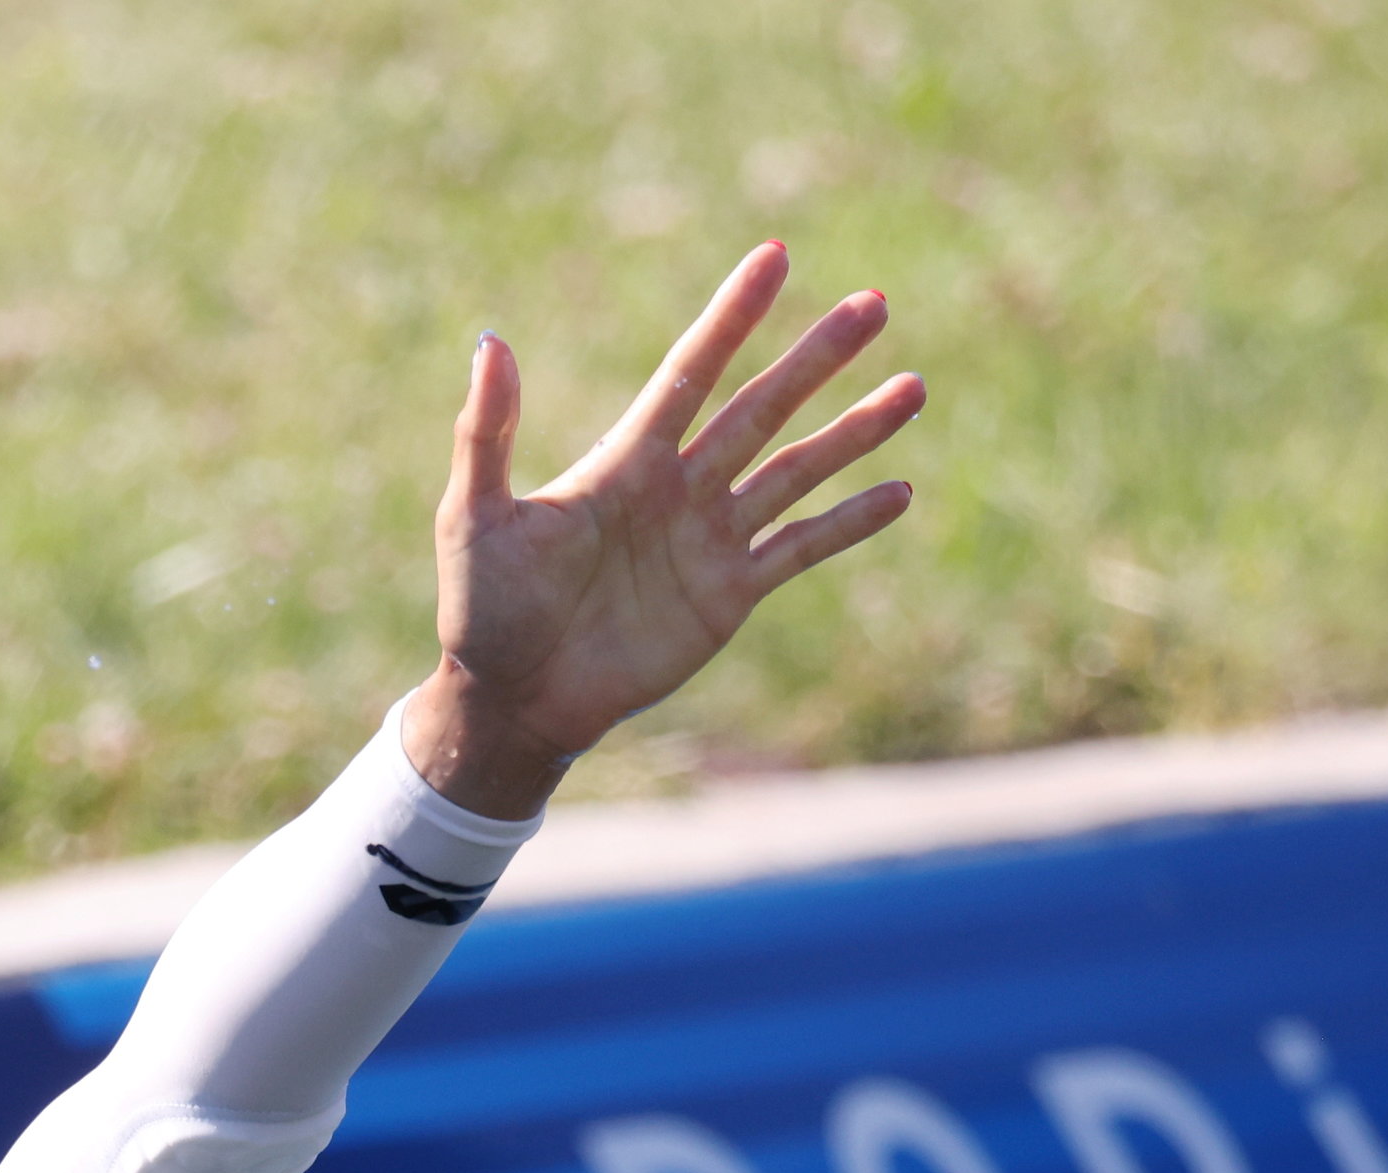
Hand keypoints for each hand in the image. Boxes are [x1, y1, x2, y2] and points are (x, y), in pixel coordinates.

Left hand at [402, 244, 923, 818]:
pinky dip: (849, 523)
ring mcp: (709, 541)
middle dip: (817, 357)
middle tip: (874, 302)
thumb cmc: (482, 609)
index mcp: (625, 461)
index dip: (732, 316)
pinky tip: (900, 492)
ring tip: (912, 387)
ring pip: (797, 470)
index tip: (775, 256)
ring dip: (854, 430)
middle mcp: (678, 489)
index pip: (691, 371)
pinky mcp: (728, 596)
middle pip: (763, 407)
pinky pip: (800, 549)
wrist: (511, 701)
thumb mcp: (474, 516)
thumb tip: (491, 341)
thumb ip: (488, 432)